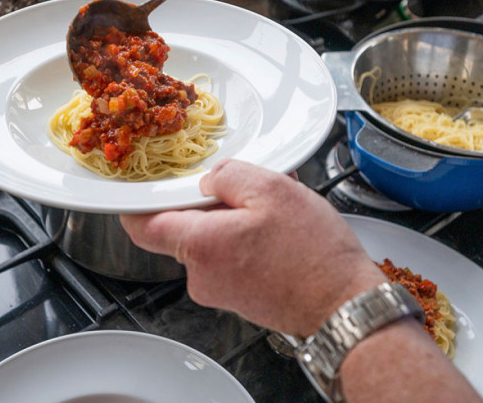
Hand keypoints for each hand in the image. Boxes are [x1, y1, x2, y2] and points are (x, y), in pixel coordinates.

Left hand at [120, 159, 384, 336]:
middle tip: (247, 188)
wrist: (345, 305)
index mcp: (201, 246)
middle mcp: (202, 277)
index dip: (137, 202)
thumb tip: (210, 180)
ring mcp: (221, 292)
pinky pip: (233, 258)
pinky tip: (281, 230)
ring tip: (276, 210)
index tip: (141, 185)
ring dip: (237, 220)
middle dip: (212, 203)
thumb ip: (228, 176)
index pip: (142, 226)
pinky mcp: (241, 298)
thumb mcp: (272, 189)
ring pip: (213, 242)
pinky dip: (250, 240)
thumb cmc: (314, 255)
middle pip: (184, 228)